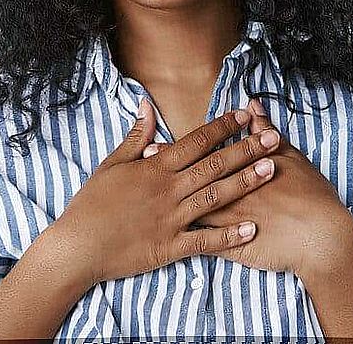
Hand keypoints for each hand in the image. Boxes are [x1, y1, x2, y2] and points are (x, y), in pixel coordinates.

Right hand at [53, 98, 277, 287]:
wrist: (78, 245)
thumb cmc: (91, 204)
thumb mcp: (111, 164)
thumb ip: (135, 136)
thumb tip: (147, 106)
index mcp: (154, 168)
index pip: (195, 141)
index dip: (222, 127)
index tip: (244, 115)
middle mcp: (167, 190)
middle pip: (213, 165)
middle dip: (246, 150)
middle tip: (274, 138)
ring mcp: (171, 219)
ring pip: (215, 198)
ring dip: (245, 183)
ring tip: (271, 171)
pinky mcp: (170, 247)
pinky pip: (205, 242)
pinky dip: (229, 237)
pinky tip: (252, 230)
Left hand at [143, 98, 352, 277]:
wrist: (323, 239)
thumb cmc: (310, 196)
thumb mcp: (290, 157)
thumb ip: (266, 131)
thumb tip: (251, 107)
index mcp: (237, 171)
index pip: (198, 159)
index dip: (173, 153)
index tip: (152, 146)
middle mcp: (226, 194)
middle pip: (185, 183)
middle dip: (160, 177)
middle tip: (136, 171)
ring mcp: (225, 222)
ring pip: (186, 213)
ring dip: (164, 206)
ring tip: (142, 199)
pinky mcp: (230, 248)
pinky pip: (200, 244)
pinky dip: (181, 239)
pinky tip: (162, 237)